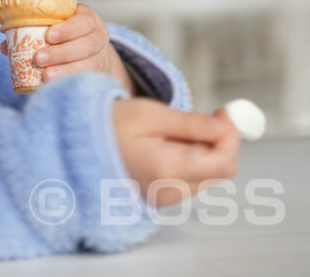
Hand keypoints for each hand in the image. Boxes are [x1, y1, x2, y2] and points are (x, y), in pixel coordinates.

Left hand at [0, 4, 134, 93]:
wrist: (90, 53)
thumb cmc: (66, 37)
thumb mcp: (54, 27)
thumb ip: (33, 32)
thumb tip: (7, 46)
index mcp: (87, 19)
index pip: (84, 20)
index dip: (68, 28)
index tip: (49, 36)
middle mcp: (98, 36)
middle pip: (87, 44)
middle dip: (62, 52)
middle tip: (39, 58)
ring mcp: (100, 57)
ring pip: (89, 63)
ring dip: (66, 70)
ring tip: (46, 76)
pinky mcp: (97, 74)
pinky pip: (88, 78)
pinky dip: (72, 81)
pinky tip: (57, 85)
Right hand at [112, 98, 239, 206]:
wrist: (78, 147)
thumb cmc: (109, 127)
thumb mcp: (150, 115)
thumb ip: (190, 124)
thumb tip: (224, 128)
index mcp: (167, 170)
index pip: (224, 162)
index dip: (231, 135)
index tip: (223, 111)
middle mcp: (170, 191)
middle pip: (220, 169)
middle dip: (219, 141)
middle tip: (202, 117)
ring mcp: (167, 198)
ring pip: (208, 173)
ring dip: (204, 150)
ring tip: (173, 131)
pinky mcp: (163, 197)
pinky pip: (192, 178)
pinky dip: (190, 159)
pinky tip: (167, 145)